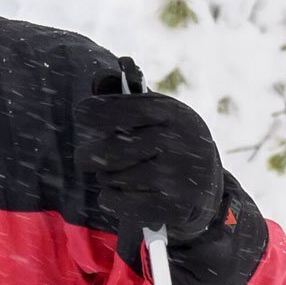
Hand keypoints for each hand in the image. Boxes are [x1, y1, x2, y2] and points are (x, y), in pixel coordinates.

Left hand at [73, 66, 224, 246]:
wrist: (203, 190)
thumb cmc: (166, 145)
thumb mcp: (153, 115)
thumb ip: (123, 97)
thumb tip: (101, 78)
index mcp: (173, 113)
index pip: (118, 108)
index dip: (92, 111)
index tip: (82, 113)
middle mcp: (180, 141)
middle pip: (106, 152)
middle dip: (89, 157)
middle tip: (87, 159)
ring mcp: (180, 175)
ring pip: (111, 178)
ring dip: (109, 179)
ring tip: (126, 176)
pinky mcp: (176, 206)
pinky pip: (116, 201)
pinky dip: (112, 200)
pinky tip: (128, 195)